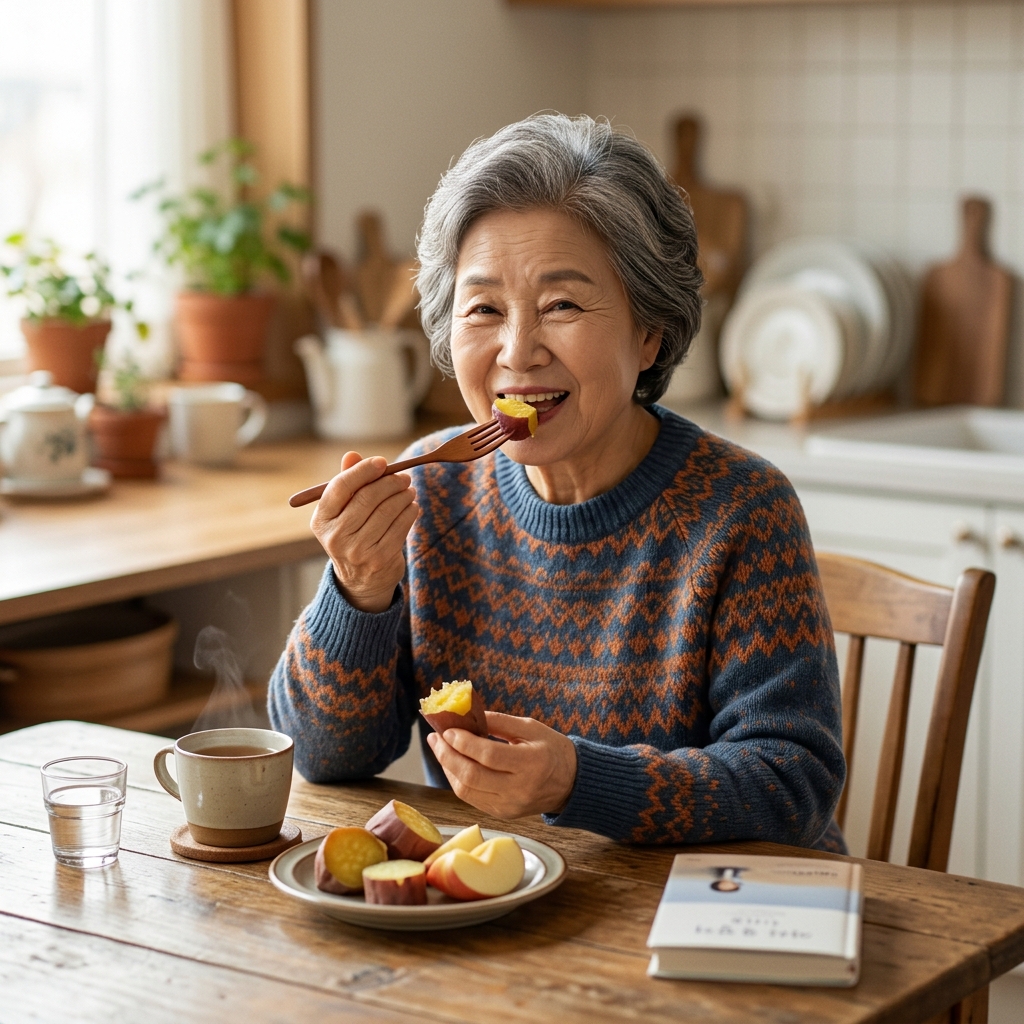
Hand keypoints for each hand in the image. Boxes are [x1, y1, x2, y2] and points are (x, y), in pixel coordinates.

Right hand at [311, 451, 418, 612]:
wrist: (361, 581)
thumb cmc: (353, 535)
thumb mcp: (343, 512)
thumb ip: (347, 483)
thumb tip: (352, 455)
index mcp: (321, 520)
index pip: (341, 487)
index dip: (363, 471)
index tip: (382, 462)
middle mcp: (335, 536)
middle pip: (367, 497)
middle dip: (390, 482)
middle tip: (404, 477)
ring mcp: (357, 550)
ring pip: (387, 511)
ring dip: (403, 496)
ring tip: (409, 490)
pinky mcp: (379, 559)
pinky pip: (400, 527)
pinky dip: (410, 512)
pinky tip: (412, 506)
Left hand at [426, 712, 577, 818]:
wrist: (571, 783)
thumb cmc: (552, 749)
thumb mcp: (531, 727)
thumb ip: (498, 722)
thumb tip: (466, 715)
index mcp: (531, 763)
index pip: (488, 756)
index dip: (463, 743)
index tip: (447, 730)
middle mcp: (520, 789)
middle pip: (472, 776)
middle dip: (447, 756)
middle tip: (435, 738)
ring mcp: (510, 806)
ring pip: (467, 791)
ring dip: (448, 768)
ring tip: (440, 748)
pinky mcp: (503, 814)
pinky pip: (472, 798)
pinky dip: (457, 780)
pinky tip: (452, 764)